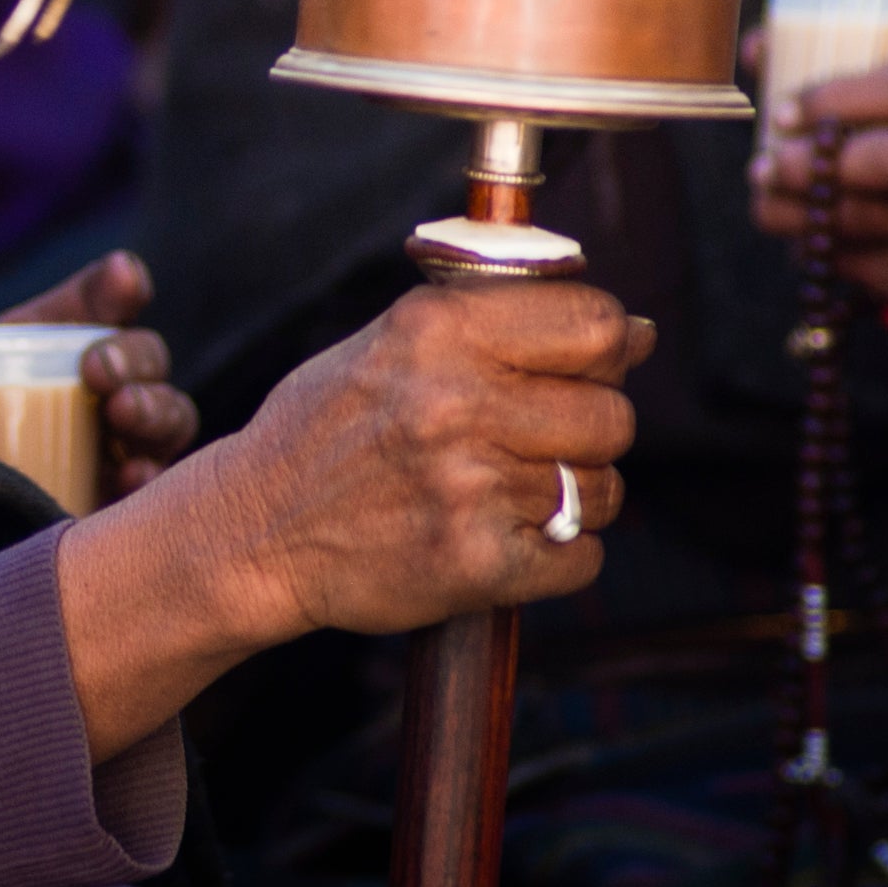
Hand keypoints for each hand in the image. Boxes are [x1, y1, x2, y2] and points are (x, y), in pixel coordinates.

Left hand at [0, 250, 198, 498]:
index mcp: (58, 340)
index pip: (102, 299)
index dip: (116, 284)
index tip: (120, 275)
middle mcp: (105, 384)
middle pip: (145, 354)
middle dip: (131, 353)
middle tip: (97, 369)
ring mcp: (126, 442)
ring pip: (169, 414)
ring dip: (152, 407)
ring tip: (121, 414)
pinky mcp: (130, 499)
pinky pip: (160, 485)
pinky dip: (151, 476)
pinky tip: (130, 477)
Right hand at [58, 281, 647, 757]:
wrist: (252, 531)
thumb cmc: (329, 429)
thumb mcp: (389, 343)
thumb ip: (499, 323)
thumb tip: (635, 331)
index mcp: (434, 331)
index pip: (594, 324)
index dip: (608, 348)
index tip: (589, 366)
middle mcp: (452, 402)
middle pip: (611, 416)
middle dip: (586, 433)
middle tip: (528, 441)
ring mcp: (466, 487)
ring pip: (601, 491)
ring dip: (567, 497)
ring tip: (498, 492)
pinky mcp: (475, 563)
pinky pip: (582, 557)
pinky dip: (554, 555)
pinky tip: (496, 537)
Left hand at [752, 59, 887, 385]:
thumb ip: (838, 76)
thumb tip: (757, 47)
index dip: (837, 98)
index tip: (781, 111)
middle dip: (810, 163)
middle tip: (760, 166)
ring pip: (863, 219)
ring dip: (793, 211)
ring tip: (764, 199)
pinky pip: (860, 264)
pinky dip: (818, 250)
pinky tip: (803, 236)